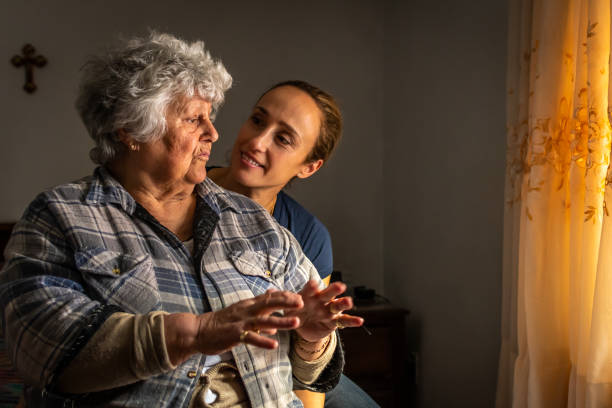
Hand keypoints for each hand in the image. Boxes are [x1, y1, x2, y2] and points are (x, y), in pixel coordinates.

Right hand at [165, 289, 302, 363]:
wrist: (197, 330)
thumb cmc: (220, 324)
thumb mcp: (240, 315)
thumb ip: (257, 318)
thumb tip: (274, 326)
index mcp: (248, 305)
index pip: (270, 297)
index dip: (285, 296)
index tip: (300, 296)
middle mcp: (246, 310)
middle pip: (269, 303)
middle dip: (286, 302)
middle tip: (302, 302)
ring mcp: (240, 322)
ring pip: (264, 321)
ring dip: (281, 321)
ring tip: (296, 322)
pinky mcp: (234, 335)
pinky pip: (250, 338)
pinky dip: (262, 341)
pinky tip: (274, 345)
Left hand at [289, 280, 363, 341]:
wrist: (303, 326)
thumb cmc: (296, 312)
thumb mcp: (289, 307)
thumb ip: (287, 302)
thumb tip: (275, 294)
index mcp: (310, 294)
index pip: (311, 289)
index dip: (312, 287)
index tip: (314, 284)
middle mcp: (321, 300)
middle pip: (328, 294)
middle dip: (334, 290)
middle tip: (340, 286)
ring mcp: (329, 310)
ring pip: (337, 305)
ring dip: (343, 303)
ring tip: (349, 302)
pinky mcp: (334, 322)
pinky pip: (344, 321)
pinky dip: (352, 321)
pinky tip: (360, 321)